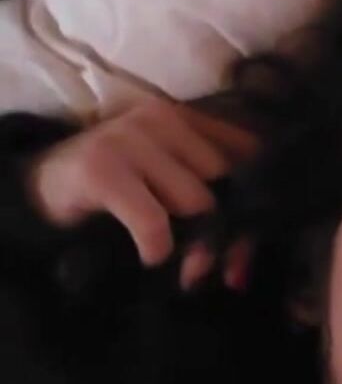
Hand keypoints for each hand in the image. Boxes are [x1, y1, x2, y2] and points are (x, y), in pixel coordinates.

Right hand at [27, 98, 258, 266]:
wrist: (44, 185)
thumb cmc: (115, 189)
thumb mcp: (167, 183)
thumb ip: (210, 205)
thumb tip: (241, 266)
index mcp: (185, 117)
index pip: (245, 154)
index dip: (255, 203)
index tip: (249, 244)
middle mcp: (162, 118)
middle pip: (225, 180)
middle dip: (223, 228)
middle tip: (212, 264)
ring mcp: (130, 139)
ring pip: (195, 200)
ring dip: (189, 241)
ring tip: (176, 258)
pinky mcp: (103, 169)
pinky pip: (153, 220)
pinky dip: (155, 246)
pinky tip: (148, 255)